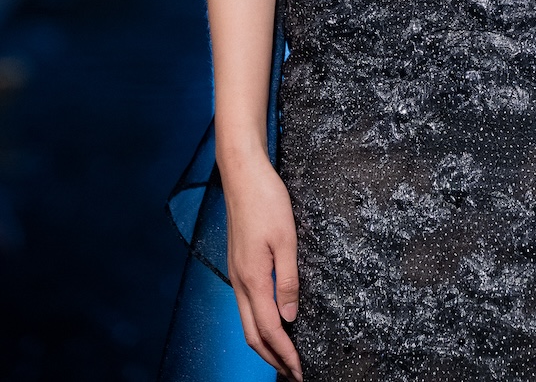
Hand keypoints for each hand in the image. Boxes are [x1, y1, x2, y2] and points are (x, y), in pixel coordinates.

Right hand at [221, 153, 302, 380]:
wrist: (242, 174)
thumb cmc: (266, 200)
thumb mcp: (286, 238)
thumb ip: (288, 280)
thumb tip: (289, 317)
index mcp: (253, 278)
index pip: (268, 329)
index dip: (284, 354)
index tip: (298, 371)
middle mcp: (240, 281)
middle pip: (251, 334)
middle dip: (271, 358)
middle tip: (291, 373)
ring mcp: (236, 273)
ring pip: (245, 321)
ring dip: (264, 343)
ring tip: (283, 356)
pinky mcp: (238, 264)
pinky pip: (245, 305)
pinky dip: (258, 323)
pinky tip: (271, 321)